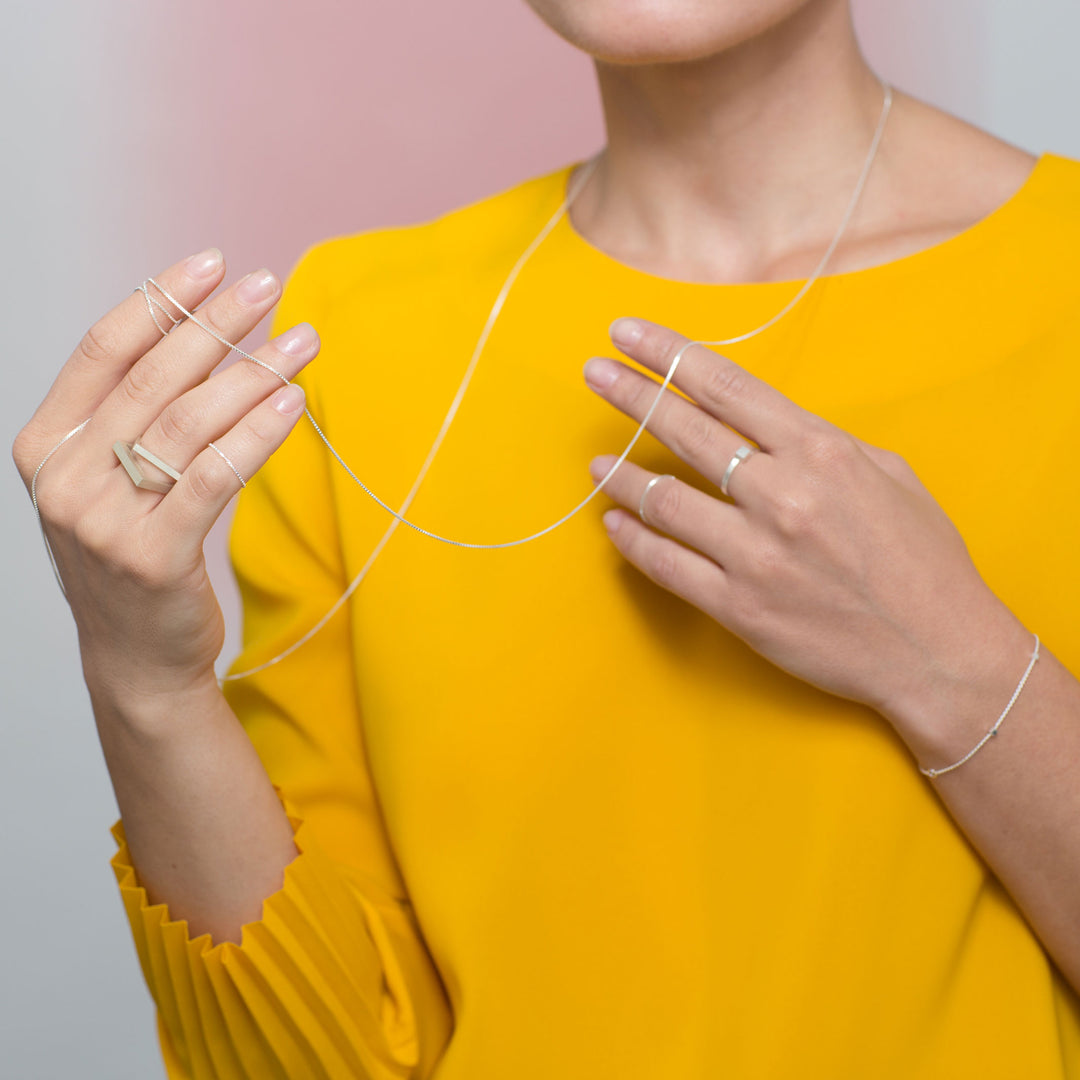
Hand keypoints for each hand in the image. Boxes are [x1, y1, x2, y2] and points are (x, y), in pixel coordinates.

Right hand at [12, 249, 318, 700]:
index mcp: (46, 445)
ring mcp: (103, 520)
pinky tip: (293, 401)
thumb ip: (133, 416)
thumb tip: (203, 332)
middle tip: (269, 285)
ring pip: (191, 422)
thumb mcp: (111, 479)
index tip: (211, 263)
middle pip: (154, 378)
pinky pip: (215, 475)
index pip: (103, 350)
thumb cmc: (135, 552)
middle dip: (217, 323)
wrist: (136, 656)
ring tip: (301, 340)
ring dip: (253, 372)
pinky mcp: (152, 556)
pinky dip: (258, 433)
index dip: (160, 301)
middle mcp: (65, 478)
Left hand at [583, 316, 1029, 734]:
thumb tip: (766, 428)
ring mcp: (755, 554)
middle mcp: (781, 495)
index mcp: (820, 451)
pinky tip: (614, 523)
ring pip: (664, 501)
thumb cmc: (921, 561)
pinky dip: (633, 541)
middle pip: (685, 431)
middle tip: (593, 372)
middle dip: (632, 394)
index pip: (725, 385)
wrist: (939, 652)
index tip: (627, 334)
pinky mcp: (738, 606)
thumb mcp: (889, 474)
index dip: (668, 353)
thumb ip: (821, 444)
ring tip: (596, 462)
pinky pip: (666, 565)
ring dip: (621, 475)